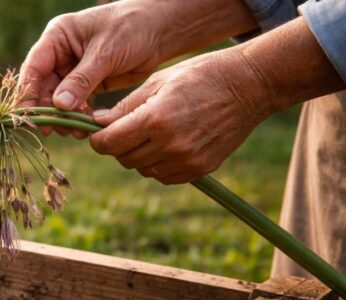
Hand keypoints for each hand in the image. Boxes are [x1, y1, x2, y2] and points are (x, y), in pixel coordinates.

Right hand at [20, 1, 169, 137]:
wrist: (161, 30)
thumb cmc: (132, 28)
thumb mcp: (105, 53)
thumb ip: (81, 80)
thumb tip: (59, 106)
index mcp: (57, 37)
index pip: (34, 68)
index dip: (29, 94)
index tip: (30, 117)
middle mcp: (60, 54)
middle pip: (44, 87)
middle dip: (49, 110)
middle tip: (56, 130)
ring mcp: (73, 69)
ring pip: (59, 99)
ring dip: (64, 116)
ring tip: (74, 131)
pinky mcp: (89, 83)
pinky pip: (77, 103)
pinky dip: (79, 115)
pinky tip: (85, 126)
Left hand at [90, 48, 272, 184]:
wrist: (249, 85)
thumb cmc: (199, 76)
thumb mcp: (157, 82)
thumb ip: (124, 107)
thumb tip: (97, 124)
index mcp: (155, 119)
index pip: (109, 143)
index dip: (99, 139)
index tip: (99, 133)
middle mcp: (170, 144)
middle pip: (124, 158)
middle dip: (118, 146)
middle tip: (126, 129)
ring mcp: (187, 160)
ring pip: (143, 170)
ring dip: (138, 156)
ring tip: (150, 134)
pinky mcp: (200, 169)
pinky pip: (164, 176)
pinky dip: (158, 165)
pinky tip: (166, 145)